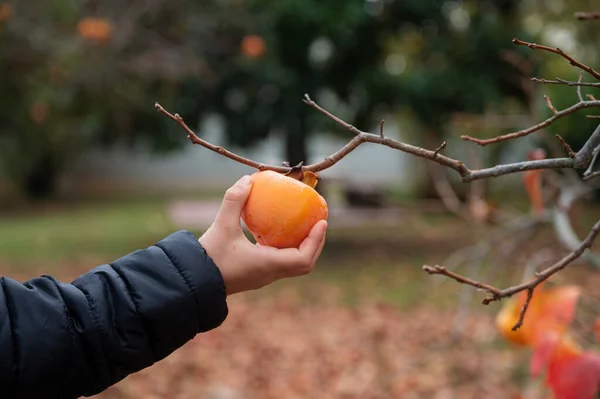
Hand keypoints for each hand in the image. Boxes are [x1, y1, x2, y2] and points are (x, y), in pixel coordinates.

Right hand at [199, 175, 327, 294]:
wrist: (191, 281)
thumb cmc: (208, 256)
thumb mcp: (221, 225)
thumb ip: (234, 200)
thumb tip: (247, 179)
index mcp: (267, 265)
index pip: (303, 259)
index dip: (316, 241)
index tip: (322, 223)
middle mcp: (269, 274)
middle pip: (304, 264)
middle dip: (315, 244)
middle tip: (318, 222)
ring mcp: (262, 277)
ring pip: (292, 264)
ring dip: (302, 246)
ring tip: (303, 225)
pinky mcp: (254, 275)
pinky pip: (278, 261)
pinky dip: (286, 247)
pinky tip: (277, 230)